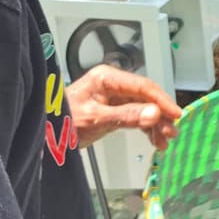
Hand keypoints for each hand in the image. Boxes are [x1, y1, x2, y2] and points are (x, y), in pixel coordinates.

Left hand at [66, 64, 180, 148]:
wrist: (43, 133)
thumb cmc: (61, 122)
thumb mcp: (95, 119)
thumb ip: (126, 116)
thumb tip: (154, 114)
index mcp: (107, 78)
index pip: (143, 86)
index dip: (161, 101)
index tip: (175, 114)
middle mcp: (113, 84)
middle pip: (145, 97)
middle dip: (160, 116)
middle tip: (171, 132)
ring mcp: (113, 96)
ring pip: (143, 108)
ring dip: (155, 124)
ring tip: (164, 141)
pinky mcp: (113, 109)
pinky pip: (135, 116)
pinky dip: (145, 128)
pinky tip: (154, 139)